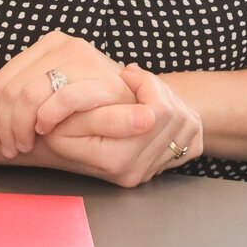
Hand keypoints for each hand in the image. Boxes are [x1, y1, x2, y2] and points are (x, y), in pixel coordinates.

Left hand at [0, 32, 128, 158]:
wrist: (140, 101)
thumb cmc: (94, 100)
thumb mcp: (54, 89)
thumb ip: (21, 87)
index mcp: (50, 44)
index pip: (1, 79)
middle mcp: (64, 45)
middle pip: (9, 88)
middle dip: (2, 124)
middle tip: (7, 147)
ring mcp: (81, 58)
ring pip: (27, 94)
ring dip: (19, 127)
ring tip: (22, 145)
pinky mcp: (97, 76)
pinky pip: (58, 97)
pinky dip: (45, 117)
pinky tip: (43, 131)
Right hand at [37, 64, 203, 187]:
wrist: (57, 143)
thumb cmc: (62, 124)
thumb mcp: (73, 117)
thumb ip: (105, 116)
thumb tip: (147, 117)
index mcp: (117, 160)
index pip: (156, 112)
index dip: (145, 83)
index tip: (127, 75)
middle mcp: (136, 172)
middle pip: (174, 114)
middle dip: (156, 87)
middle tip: (133, 77)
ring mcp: (151, 170)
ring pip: (184, 120)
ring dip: (166, 97)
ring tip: (140, 90)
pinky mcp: (163, 165)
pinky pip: (189, 132)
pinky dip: (176, 112)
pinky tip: (151, 107)